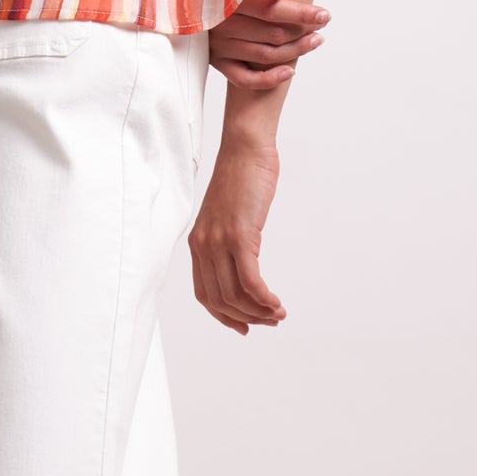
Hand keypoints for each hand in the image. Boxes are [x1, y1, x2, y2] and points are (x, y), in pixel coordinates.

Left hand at [189, 134, 285, 334]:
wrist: (246, 149)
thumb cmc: (243, 178)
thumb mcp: (229, 216)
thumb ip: (230, 241)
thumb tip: (245, 264)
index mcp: (198, 244)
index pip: (204, 294)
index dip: (224, 316)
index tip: (244, 327)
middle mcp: (203, 246)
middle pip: (219, 300)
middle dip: (245, 318)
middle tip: (269, 322)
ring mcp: (219, 242)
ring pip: (234, 295)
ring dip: (258, 312)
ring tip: (278, 314)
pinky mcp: (239, 236)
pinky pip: (249, 281)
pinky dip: (264, 298)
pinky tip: (277, 303)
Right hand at [206, 0, 327, 92]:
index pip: (272, 10)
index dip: (302, 14)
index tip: (325, 15)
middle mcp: (221, 22)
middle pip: (273, 34)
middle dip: (303, 31)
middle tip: (320, 27)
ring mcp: (217, 44)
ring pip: (266, 55)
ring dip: (296, 50)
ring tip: (315, 41)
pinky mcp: (215, 61)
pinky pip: (245, 79)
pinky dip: (270, 79)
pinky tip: (289, 72)